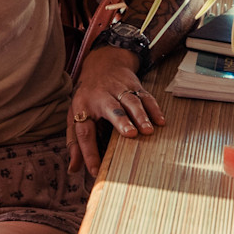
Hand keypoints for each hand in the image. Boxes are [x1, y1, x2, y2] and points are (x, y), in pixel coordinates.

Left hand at [66, 46, 164, 176]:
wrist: (103, 63)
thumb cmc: (88, 96)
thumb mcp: (75, 115)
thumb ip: (74, 142)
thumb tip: (73, 169)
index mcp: (83, 107)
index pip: (84, 132)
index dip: (88, 152)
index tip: (95, 171)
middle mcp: (101, 96)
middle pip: (111, 108)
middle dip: (121, 121)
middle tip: (130, 134)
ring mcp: (119, 89)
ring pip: (131, 101)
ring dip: (140, 115)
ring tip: (148, 130)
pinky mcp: (134, 85)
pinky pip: (145, 96)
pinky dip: (154, 108)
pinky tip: (160, 121)